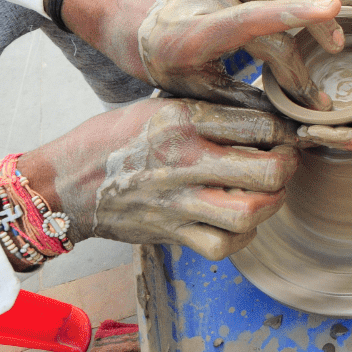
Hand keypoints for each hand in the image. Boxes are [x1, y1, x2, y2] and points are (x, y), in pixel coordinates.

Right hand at [23, 98, 298, 260]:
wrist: (64, 184)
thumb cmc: (115, 138)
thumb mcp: (160, 105)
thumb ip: (208, 110)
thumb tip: (263, 112)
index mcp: (183, 120)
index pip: (261, 123)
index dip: (284, 130)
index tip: (284, 134)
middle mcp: (183, 161)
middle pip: (268, 172)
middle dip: (287, 168)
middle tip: (283, 163)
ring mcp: (177, 201)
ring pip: (250, 213)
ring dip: (269, 205)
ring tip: (265, 192)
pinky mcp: (170, 233)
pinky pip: (223, 246)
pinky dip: (241, 236)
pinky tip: (239, 221)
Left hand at [136, 0, 344, 110]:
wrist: (128, 20)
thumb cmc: (160, 61)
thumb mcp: (192, 91)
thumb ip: (241, 100)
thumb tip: (289, 119)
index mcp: (191, 34)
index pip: (250, 22)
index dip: (292, 24)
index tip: (330, 34)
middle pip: (274, 2)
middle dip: (314, 30)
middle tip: (333, 57)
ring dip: (309, 1)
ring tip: (329, 25)